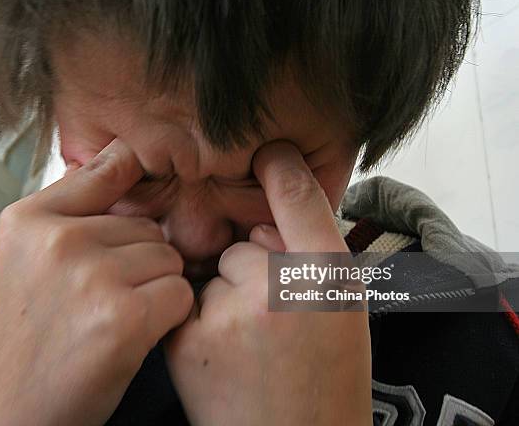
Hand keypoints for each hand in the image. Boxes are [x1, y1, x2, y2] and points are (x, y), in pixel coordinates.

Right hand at [0, 139, 193, 425]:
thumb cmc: (32, 332)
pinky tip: (135, 334)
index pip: (108, 169)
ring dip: (156, 289)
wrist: (18, 407)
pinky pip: (181, 293)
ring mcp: (92, 276)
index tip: (141, 194)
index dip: (134, 181)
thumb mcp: (28, 256)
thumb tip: (123, 154)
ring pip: (170, 258)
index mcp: (30, 219)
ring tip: (116, 315)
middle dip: (141, 261)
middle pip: (148, 226)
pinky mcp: (124, 316)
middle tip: (105, 297)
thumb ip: (72, 204)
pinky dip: (169, 316)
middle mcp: (58, 240)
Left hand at [165, 141, 371, 425]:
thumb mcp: (345, 309)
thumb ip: (314, 254)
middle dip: (253, 268)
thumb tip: (271, 215)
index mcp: (329, 276)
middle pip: (245, 240)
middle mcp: (280, 286)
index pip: (296, 192)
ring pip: (215, 269)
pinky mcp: (187, 339)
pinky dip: (198, 317)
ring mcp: (230, 313)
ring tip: (248, 345)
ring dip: (225, 294)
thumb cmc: (326, 380)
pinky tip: (222, 354)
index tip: (269, 151)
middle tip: (274, 321)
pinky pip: (188, 297)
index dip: (279, 164)